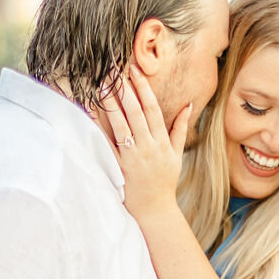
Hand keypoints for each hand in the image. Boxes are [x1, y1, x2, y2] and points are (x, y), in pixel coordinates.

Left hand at [100, 67, 191, 224]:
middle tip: (114, 69)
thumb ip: (180, 128)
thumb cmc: (165, 181)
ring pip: (120, 125)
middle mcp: (147, 146)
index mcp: (161, 141)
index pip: (152, 108)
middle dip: (124, 89)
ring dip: (111, 103)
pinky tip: (90, 113)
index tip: (135, 71)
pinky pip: (106, 144)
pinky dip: (98, 129)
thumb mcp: (177, 154)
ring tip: (102, 85)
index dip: (143, 88)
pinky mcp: (118, 167)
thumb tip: (189, 105)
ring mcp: (132, 157)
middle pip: (135, 112)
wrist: (154, 209)